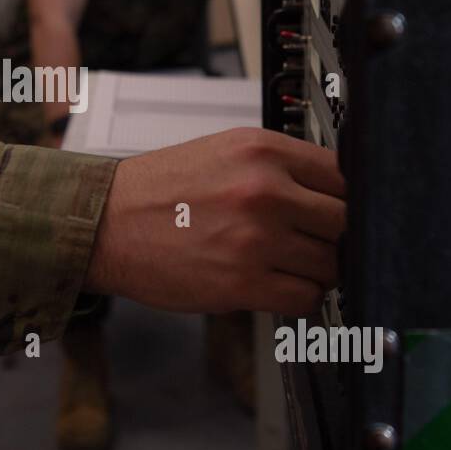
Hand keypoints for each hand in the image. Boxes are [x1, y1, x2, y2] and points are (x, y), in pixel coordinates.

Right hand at [85, 128, 344, 315]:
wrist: (104, 223)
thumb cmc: (158, 191)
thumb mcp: (223, 151)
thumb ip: (279, 166)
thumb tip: (333, 193)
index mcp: (262, 150)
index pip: (343, 176)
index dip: (346, 199)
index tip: (338, 213)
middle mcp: (263, 190)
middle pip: (344, 221)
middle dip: (335, 237)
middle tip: (316, 243)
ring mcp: (255, 239)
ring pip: (330, 265)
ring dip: (316, 271)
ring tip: (288, 265)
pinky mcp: (243, 283)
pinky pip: (305, 298)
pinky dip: (299, 298)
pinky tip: (277, 286)